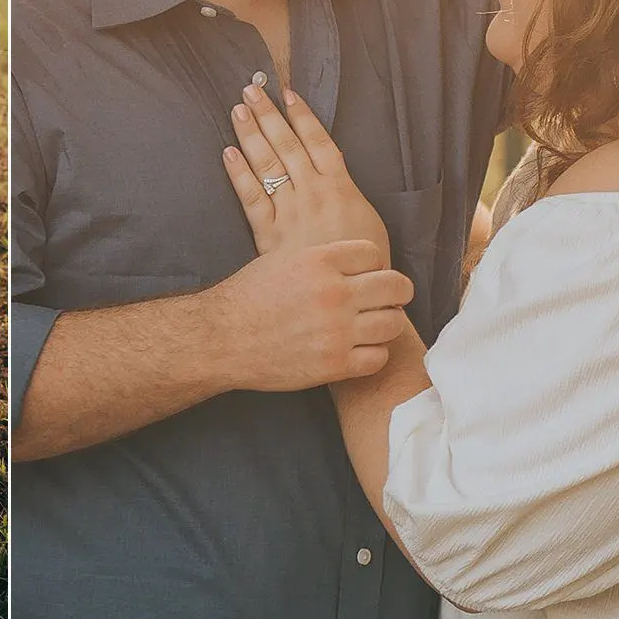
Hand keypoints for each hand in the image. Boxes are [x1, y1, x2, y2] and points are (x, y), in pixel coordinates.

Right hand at [211, 239, 410, 389]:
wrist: (222, 337)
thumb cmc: (249, 296)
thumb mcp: (283, 259)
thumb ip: (323, 258)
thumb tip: (356, 261)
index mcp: (320, 261)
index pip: (373, 255)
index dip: (372, 265)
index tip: (367, 275)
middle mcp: (333, 292)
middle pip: (395, 286)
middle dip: (395, 292)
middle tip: (387, 299)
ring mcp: (336, 330)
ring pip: (393, 322)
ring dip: (387, 323)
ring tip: (373, 325)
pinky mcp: (335, 364)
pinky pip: (379, 357)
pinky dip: (374, 353)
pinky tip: (359, 349)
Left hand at [223, 85, 390, 262]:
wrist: (348, 297)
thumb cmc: (364, 264)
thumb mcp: (368, 223)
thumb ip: (347, 195)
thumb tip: (334, 178)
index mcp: (341, 187)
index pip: (318, 141)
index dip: (302, 116)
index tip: (287, 94)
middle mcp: (313, 192)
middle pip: (286, 144)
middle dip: (268, 115)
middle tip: (251, 90)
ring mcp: (289, 210)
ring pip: (267, 164)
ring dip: (251, 134)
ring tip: (239, 110)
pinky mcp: (269, 232)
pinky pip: (250, 197)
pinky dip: (239, 174)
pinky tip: (228, 153)